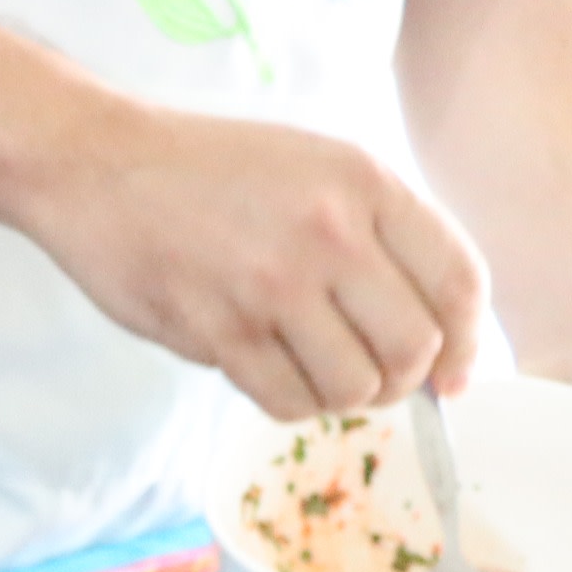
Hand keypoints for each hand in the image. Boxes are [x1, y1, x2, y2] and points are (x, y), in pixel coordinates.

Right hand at [12, 99, 488, 419]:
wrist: (103, 168)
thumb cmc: (211, 172)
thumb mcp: (316, 166)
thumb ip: (378, 232)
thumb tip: (432, 331)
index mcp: (365, 182)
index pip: (457, 281)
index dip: (469, 344)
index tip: (456, 374)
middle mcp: (329, 233)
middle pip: (413, 348)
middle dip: (405, 382)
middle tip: (377, 381)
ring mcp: (272, 285)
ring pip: (353, 387)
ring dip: (345, 399)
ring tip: (319, 376)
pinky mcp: (220, 330)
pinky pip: (287, 402)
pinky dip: (293, 406)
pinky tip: (275, 376)